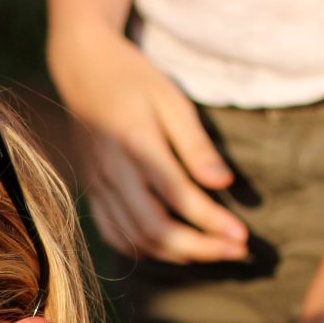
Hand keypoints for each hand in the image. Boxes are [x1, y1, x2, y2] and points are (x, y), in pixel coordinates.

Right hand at [50, 29, 247, 261]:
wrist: (81, 69)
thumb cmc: (133, 79)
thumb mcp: (171, 99)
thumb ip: (195, 144)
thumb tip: (223, 183)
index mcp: (136, 144)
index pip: (178, 197)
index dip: (212, 222)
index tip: (242, 237)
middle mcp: (112, 173)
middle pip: (155, 229)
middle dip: (198, 248)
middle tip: (235, 252)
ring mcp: (97, 185)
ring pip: (135, 238)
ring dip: (176, 253)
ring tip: (211, 251)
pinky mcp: (91, 190)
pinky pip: (114, 233)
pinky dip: (144, 249)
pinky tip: (170, 247)